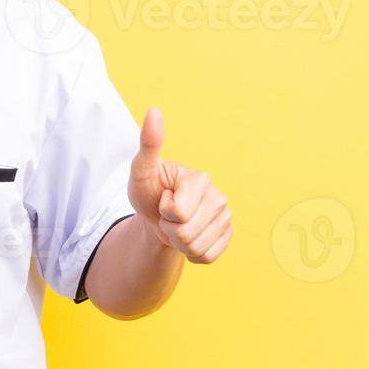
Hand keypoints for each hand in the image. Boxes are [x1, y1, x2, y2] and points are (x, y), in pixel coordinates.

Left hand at [126, 108, 232, 263]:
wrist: (155, 218)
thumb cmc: (148, 192)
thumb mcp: (141, 171)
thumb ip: (148, 144)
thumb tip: (153, 110)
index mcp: (200, 179)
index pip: (177, 212)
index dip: (163, 210)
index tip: (163, 198)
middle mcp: (219, 196)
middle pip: (186, 233)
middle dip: (169, 229)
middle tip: (167, 215)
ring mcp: (226, 218)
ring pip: (196, 247)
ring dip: (178, 242)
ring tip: (176, 225)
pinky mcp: (227, 237)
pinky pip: (207, 257)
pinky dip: (191, 253)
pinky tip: (188, 237)